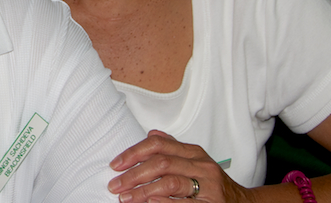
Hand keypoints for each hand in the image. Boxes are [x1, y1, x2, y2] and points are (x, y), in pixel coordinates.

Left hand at [108, 130, 253, 201]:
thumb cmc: (214, 184)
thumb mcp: (197, 161)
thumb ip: (174, 148)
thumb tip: (150, 135)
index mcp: (194, 152)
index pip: (158, 145)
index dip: (134, 153)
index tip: (116, 164)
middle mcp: (201, 166)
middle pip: (161, 163)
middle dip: (134, 174)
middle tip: (115, 185)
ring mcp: (207, 186)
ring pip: (170, 182)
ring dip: (143, 190)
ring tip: (126, 198)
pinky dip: (164, 202)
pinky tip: (149, 202)